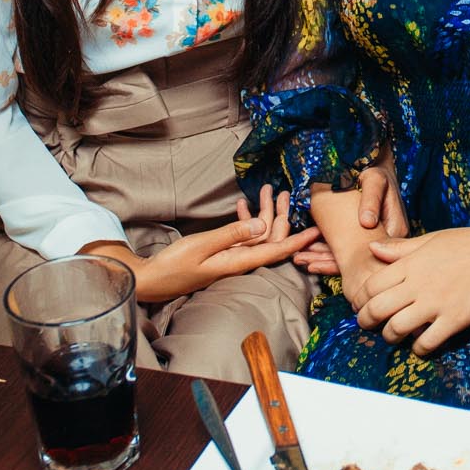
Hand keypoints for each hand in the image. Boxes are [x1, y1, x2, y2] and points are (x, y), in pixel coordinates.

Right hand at [81, 185, 316, 304]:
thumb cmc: (174, 265)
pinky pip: (241, 236)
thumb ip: (232, 235)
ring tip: (269, 190)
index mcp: (239, 261)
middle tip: (288, 193)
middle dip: (280, 215)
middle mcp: (239, 261)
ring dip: (263, 212)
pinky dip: (245, 219)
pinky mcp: (221, 254)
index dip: (298, 241)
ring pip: (256, 235)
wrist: (153, 280)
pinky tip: (243, 204)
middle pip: (269, 239)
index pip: (276, 251)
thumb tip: (261, 226)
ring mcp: (230, 258)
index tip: (316, 231)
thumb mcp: (203, 246)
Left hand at [294, 162, 408, 276]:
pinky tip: (309, 250)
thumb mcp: (375, 180)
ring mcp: (376, 238)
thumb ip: (371, 199)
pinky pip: (347, 246)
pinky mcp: (365, 234)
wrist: (376, 164)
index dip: (339, 262)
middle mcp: (387, 239)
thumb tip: (367, 223)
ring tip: (300, 258)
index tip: (314, 263)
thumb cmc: (376, 170)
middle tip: (300, 261)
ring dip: (323, 258)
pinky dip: (327, 248)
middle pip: (356, 260)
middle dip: (326, 263)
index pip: (366, 255)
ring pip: (349, 255)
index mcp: (394, 230)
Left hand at [355, 225, 469, 355]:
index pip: (371, 285)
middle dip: (366, 321)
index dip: (361, 298)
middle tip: (367, 325)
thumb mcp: (433, 240)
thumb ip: (402, 248)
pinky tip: (420, 344)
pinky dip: (418, 348)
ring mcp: (436, 303)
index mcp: (412, 262)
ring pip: (396, 328)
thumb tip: (372, 248)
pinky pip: (427, 342)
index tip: (362, 304)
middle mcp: (419, 284)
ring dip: (389, 336)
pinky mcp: (455, 319)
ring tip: (392, 335)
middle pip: (377, 309)